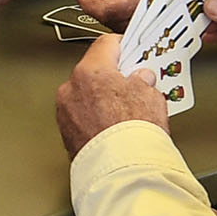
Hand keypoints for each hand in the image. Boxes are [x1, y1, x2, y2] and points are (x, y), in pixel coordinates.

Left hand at [54, 36, 171, 154]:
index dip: (123, 46)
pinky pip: (82, 116)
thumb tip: (141, 79)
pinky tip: (113, 126)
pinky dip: (95, 117)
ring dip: (102, 98)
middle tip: (133, 83)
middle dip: (112, 76)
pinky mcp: (66, 134)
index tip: (131, 50)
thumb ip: (143, 80)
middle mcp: (71, 89)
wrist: (122, 171)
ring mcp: (65, 113)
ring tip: (126, 110)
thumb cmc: (133, 133)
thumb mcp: (151, 95)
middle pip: (93, 71)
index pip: (105, 44)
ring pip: (85, 96)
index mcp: (90, 71)